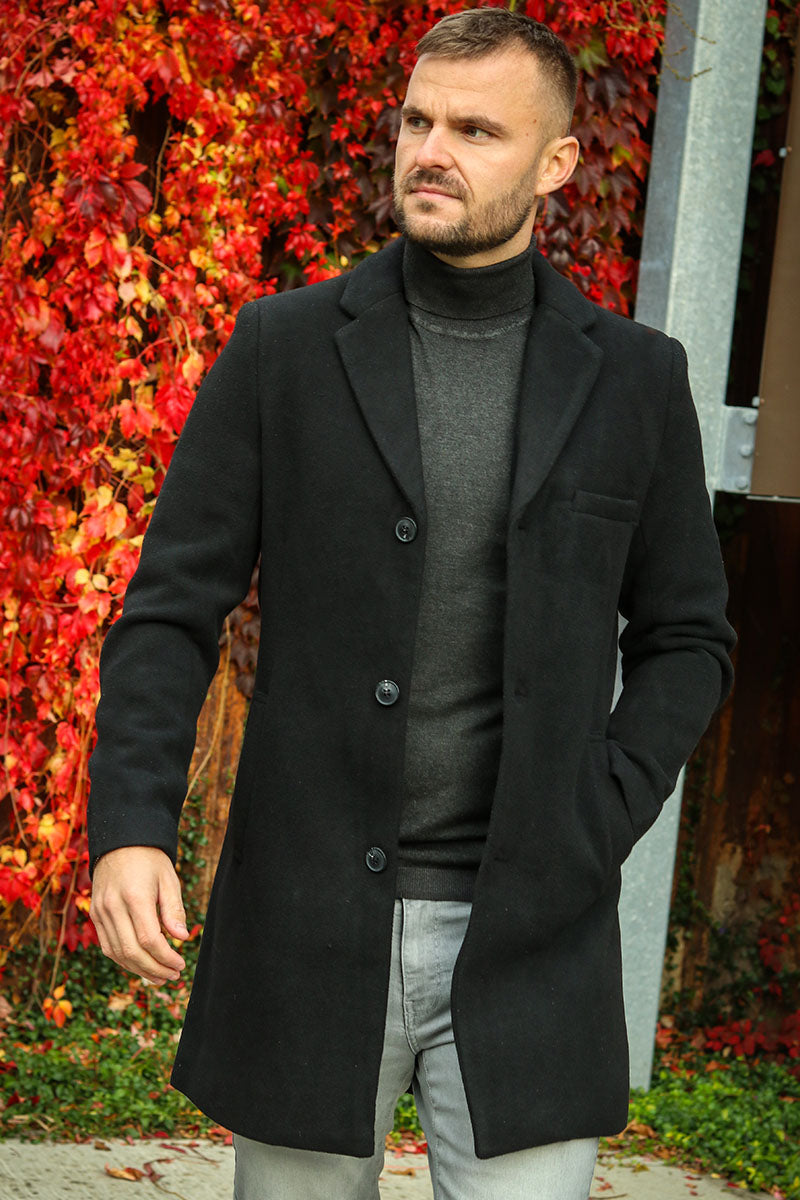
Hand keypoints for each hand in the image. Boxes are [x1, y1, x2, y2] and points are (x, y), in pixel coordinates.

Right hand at [90, 846, 188, 984]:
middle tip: (173, 975)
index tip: (181, 964)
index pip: (150, 939)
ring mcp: (100, 912)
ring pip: (117, 953)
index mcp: (135, 896)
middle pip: (132, 951)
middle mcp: (113, 906)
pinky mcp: (95, 915)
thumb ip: (174, 909)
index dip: (166, 957)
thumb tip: (181, 937)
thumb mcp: (169, 879)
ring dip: (139, 970)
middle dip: (154, 969)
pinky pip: (107, 946)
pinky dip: (124, 960)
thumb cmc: (150, 860)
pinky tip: (140, 965)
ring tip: (160, 977)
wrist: (120, 842)